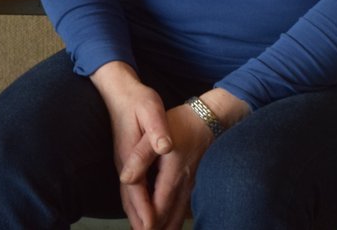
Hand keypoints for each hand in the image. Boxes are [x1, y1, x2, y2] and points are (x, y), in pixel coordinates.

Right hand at [89, 63, 170, 229]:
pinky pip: (132, 190)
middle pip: (130, 200)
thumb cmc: (137, 100)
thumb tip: (164, 146)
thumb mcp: (150, 109)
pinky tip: (144, 212)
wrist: (119, 90)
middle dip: (140, 221)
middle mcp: (124, 163)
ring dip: (138, 216)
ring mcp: (124, 163)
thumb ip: (157, 129)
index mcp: (130, 155)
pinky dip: (137, 206)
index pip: (136, 190)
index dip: (145, 210)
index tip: (152, 228)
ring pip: (130, 197)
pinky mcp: (128, 161)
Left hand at [116, 88, 251, 229]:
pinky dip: (173, 220)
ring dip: (165, 227)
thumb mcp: (155, 134)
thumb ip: (140, 157)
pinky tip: (166, 224)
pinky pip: (184, 209)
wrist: (210, 118)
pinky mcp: (195, 183)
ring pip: (178, 216)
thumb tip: (126, 178)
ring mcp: (192, 186)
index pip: (158, 208)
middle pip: (169, 218)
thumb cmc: (181, 123)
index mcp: (173, 175)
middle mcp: (185, 185)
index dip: (147, 223)